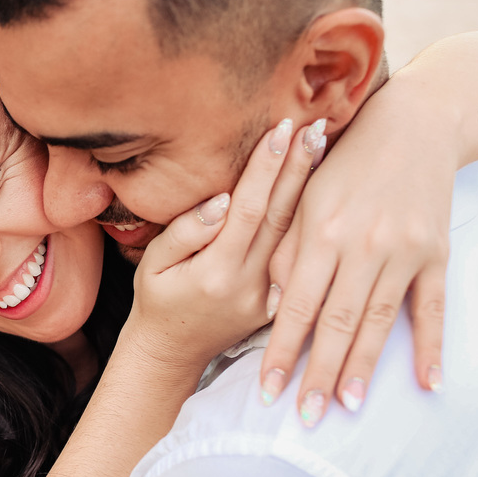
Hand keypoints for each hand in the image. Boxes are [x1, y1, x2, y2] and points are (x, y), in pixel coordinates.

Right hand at [124, 119, 316, 367]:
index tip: (280, 130)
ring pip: (296, 234)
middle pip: (281, 216)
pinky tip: (323, 189)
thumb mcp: (152, 265)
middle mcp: (250, 283)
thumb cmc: (157, 300)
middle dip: (298, 167)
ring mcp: (270, 295)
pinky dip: (311, 219)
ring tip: (325, 145)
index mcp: (216, 271)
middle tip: (316, 124)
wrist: (173, 353)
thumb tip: (220, 201)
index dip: (265, 168)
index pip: (248, 208)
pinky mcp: (281, 302)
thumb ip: (183, 232)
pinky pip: (298, 255)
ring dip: (311, 187)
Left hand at [260, 99, 453, 425]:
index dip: (281, 352)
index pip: (296, 308)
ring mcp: (403, 251)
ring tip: (348, 408)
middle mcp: (362, 246)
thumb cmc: (344, 165)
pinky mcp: (436, 253)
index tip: (266, 391)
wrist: (413, 126)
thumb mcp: (304, 199)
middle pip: (337, 323)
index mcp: (321, 234)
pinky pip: (433, 308)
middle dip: (320, 374)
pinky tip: (428, 383)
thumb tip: (277, 308)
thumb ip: (288, 253)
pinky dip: (431, 347)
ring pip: (379, 322)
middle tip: (305, 417)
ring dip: (364, 368)